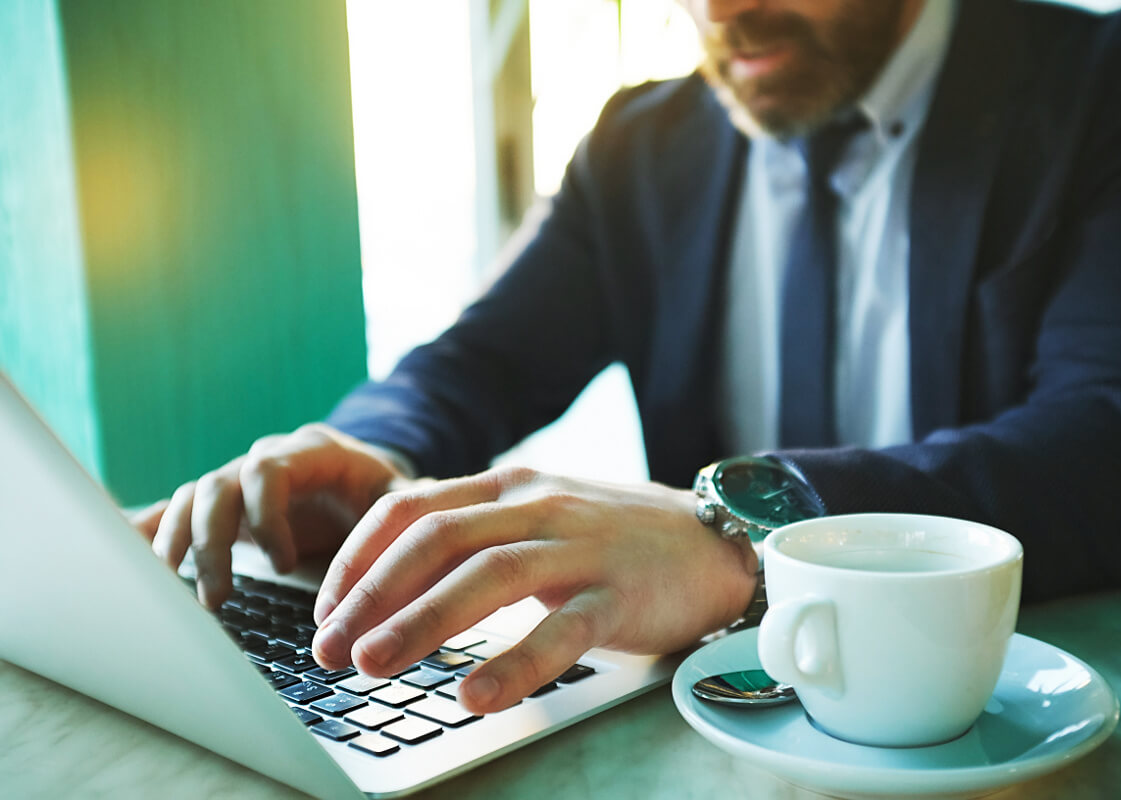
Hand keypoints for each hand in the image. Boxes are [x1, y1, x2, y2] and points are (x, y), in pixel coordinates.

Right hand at [132, 423, 410, 608]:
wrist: (360, 484)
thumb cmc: (383, 493)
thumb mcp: (402, 495)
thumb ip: (412, 505)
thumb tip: (436, 521)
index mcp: (310, 452)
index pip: (269, 471)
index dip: (267, 516)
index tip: (282, 563)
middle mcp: (264, 461)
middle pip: (218, 487)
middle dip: (213, 544)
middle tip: (217, 598)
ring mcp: (236, 482)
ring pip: (189, 500)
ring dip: (179, 548)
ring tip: (181, 597)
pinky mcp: (217, 509)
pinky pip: (171, 512)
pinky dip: (146, 535)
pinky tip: (125, 561)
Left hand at [309, 466, 758, 713]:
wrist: (714, 540)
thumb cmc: (615, 538)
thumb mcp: (539, 518)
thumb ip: (479, 534)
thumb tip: (397, 578)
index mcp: (509, 487)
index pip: (412, 507)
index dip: (358, 558)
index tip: (326, 609)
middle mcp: (537, 506)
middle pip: (435, 539)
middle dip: (370, 594)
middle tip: (327, 649)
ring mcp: (580, 546)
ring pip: (487, 575)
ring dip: (420, 620)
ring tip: (371, 666)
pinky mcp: (620, 592)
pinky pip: (561, 628)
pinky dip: (514, 663)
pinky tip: (475, 696)